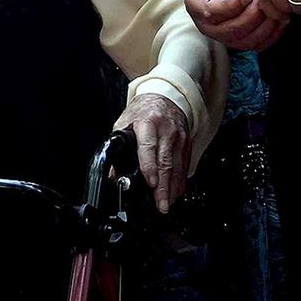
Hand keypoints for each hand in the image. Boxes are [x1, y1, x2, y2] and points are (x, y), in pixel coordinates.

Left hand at [118, 92, 191, 213]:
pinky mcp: (186, 144)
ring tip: (167, 203)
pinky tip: (176, 192)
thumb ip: (118, 146)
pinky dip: (180, 181)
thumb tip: (113, 172)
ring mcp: (179, 138)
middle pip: (166, 162)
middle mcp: (167, 130)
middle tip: (161, 204)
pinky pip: (184, 165)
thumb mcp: (124, 123)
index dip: (150, 166)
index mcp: (148, 122)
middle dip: (163, 186)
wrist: (165, 97)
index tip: (151, 182)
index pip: (149, 146)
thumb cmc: (143, 111)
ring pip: (177, 166)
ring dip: (173, 188)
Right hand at [185, 0, 284, 51]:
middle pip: (229, 30)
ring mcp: (223, 35)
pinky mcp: (239, 40)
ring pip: (245, 41)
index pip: (211, 12)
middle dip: (251, 17)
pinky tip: (279, 19)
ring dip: (263, 27)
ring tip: (274, 9)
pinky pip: (257, 45)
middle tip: (264, 0)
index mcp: (196, 3)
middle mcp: (206, 24)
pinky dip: (271, 35)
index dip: (231, 5)